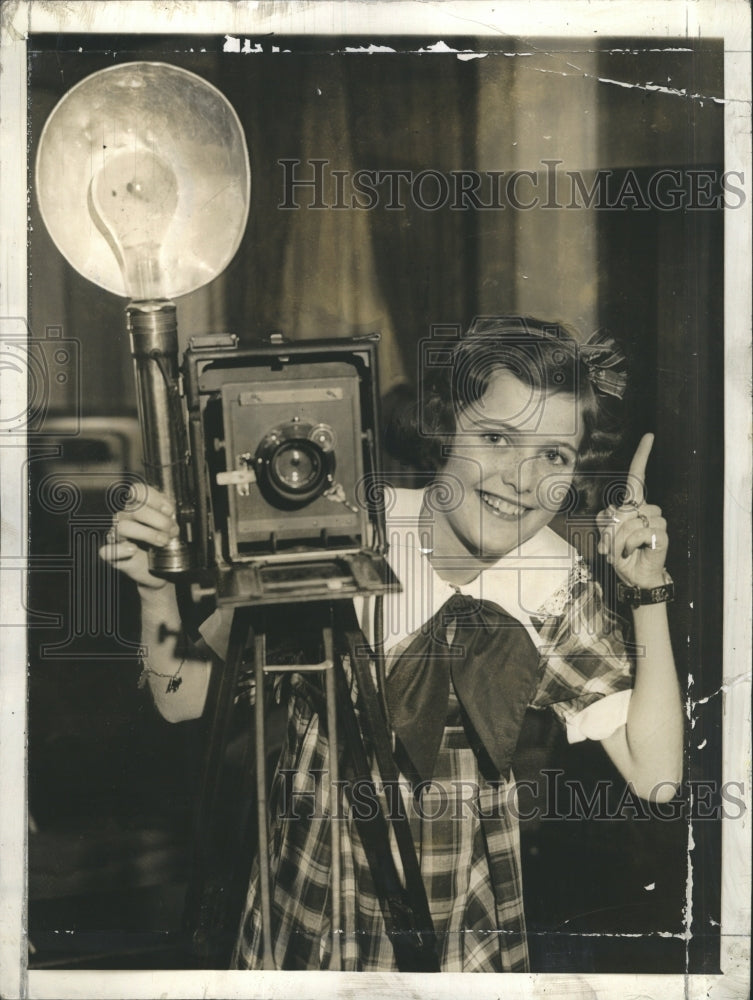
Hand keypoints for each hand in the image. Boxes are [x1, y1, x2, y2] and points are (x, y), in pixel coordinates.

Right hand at [98, 483, 178, 590]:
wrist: (160, 570)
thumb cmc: (163, 545)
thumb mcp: (170, 527)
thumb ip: (169, 515)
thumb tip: (169, 511)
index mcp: (137, 508)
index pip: (137, 491)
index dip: (154, 498)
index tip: (170, 511)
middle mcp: (125, 518)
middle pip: (135, 509)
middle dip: (159, 520)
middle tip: (173, 531)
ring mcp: (117, 536)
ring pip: (123, 526)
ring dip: (148, 534)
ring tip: (163, 542)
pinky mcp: (113, 556)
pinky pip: (106, 551)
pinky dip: (120, 550)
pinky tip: (133, 550)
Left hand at [596, 433, 668, 588]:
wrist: (635, 576)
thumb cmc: (621, 553)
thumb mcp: (606, 535)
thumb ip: (605, 520)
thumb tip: (613, 513)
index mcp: (633, 504)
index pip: (637, 476)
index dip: (642, 456)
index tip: (649, 436)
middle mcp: (647, 509)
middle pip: (622, 509)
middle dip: (609, 530)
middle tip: (609, 546)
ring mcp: (657, 521)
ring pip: (630, 522)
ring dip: (618, 539)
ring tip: (620, 550)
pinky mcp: (662, 535)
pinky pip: (640, 532)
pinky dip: (629, 544)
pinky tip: (630, 552)